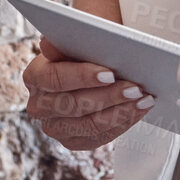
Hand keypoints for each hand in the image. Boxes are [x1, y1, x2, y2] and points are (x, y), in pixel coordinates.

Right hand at [22, 37, 155, 150]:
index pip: (56, 79)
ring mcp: (55, 127)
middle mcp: (39, 106)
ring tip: (144, 99)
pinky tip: (139, 110)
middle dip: (109, 96)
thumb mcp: (76, 38)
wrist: (92, 66)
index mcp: (35, 77)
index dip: (83, 77)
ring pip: (89, 125)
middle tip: (136, 88)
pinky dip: (123, 123)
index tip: (110, 74)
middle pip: (74, 105)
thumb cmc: (85, 49)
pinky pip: (99, 137)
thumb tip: (47, 43)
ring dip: (121, 112)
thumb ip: (63, 41)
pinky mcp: (73, 141)